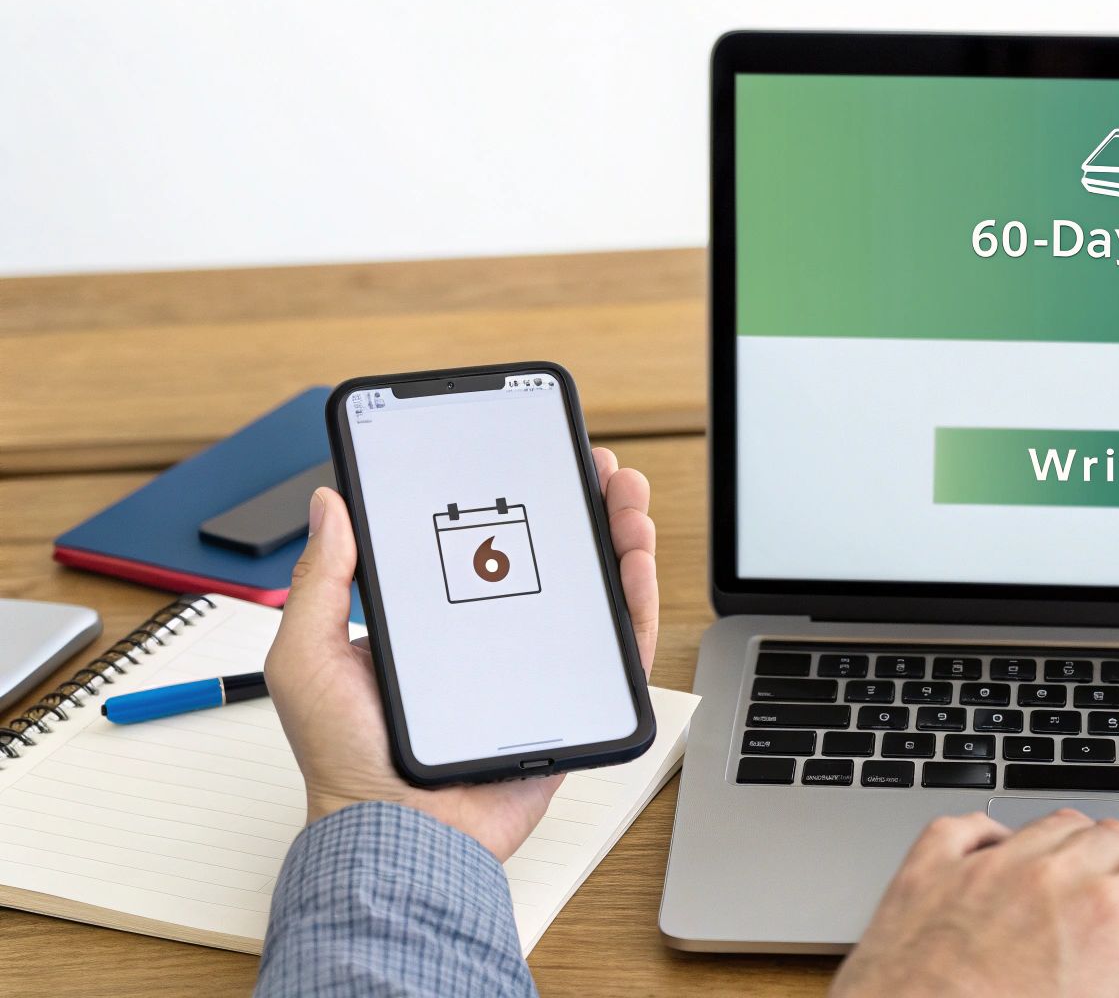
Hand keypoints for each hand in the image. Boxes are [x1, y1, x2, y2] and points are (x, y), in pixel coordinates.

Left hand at [265, 447, 658, 860]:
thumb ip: (320, 580)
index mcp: (438, 621)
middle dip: (584, 505)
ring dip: (619, 540)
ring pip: (594, 594)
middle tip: (596, 469)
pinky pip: (617, 653)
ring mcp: (537, 670)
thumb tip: (329, 505)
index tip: (534, 459)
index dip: (520, 498)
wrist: (397, 835)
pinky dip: (636, 605)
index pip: (488, 543)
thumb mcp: (307, 656)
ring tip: (625, 502)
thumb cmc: (347, 762)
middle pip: (554, 558)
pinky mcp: (573, 705)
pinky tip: (635, 566)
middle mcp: (493, 639)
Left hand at [831, 809, 1118, 997]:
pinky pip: (967, 826)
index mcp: (1109, 921)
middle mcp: (1052, 879)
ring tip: (1068, 869)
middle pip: (1116, 834)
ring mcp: (985, 867)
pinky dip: (986, 837)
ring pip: (1051, 822)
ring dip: (1069, 842)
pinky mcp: (926, 871)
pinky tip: (991, 854)